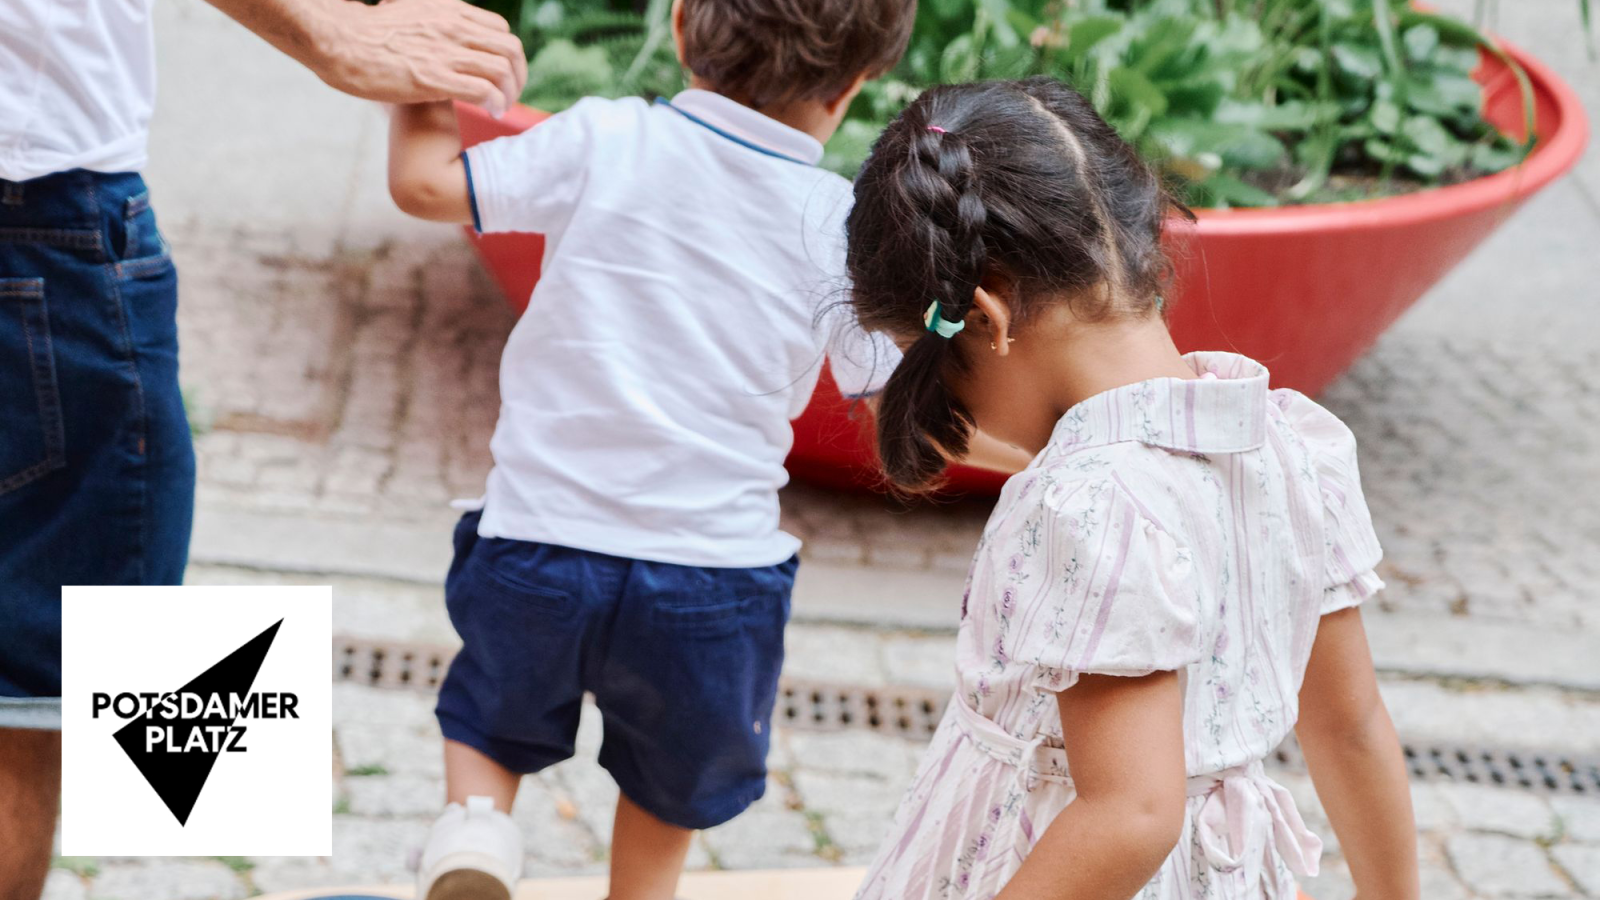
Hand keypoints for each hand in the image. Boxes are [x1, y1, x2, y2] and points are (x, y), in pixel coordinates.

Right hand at [315, 0, 527, 113]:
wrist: (337, 40)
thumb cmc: (366, 34)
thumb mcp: (408, 13)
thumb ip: (432, 22)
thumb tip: (439, 37)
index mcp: (449, 10)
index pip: (500, 30)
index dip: (508, 55)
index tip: (501, 75)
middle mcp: (453, 27)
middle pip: (510, 49)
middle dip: (518, 76)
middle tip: (510, 95)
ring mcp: (445, 52)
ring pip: (502, 70)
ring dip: (510, 93)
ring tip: (502, 108)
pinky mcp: (434, 78)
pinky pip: (484, 91)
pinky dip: (496, 104)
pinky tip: (491, 113)